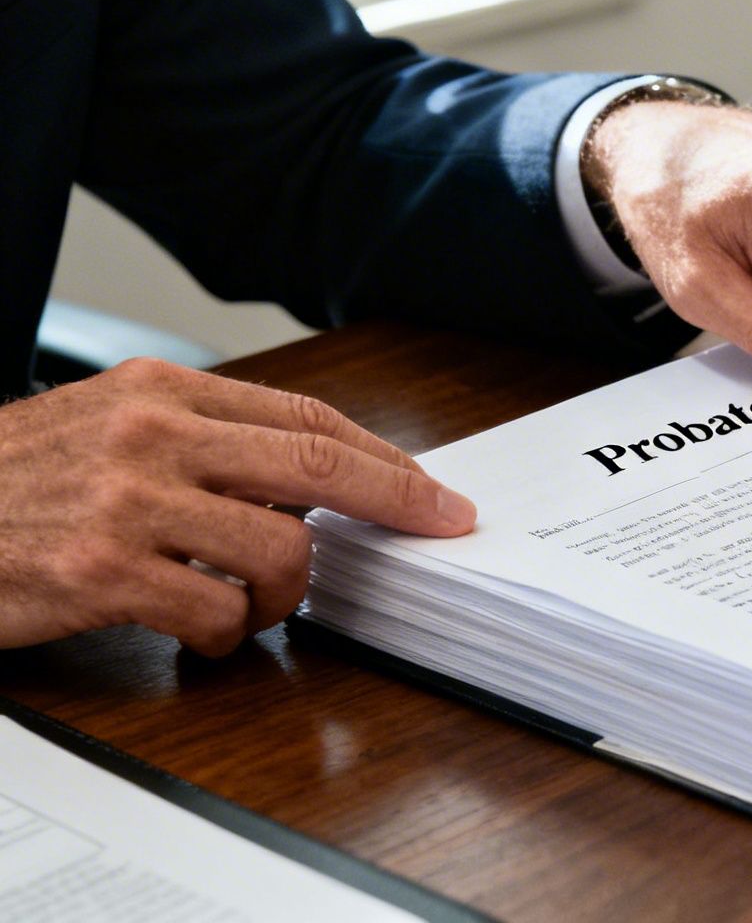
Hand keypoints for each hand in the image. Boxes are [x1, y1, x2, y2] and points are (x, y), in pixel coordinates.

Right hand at [0, 359, 474, 653]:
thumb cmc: (12, 481)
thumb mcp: (106, 425)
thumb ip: (202, 438)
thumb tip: (312, 478)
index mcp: (161, 391)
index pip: (306, 417)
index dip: (382, 458)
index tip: (431, 490)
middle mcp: (150, 435)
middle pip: (316, 464)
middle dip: (394, 502)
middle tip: (435, 528)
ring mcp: (127, 503)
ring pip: (279, 548)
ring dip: (287, 592)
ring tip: (253, 604)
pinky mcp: (101, 573)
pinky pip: (217, 612)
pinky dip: (226, 635)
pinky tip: (200, 632)